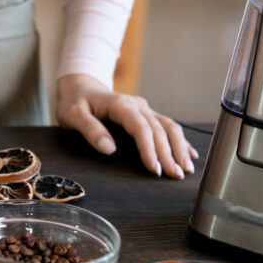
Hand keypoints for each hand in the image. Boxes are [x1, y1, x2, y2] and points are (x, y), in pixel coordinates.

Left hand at [56, 74, 198, 178]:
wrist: (78, 86)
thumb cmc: (74, 102)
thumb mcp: (72, 115)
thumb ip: (90, 130)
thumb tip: (109, 149)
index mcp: (120, 104)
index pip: (141, 128)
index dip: (149, 149)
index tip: (154, 169)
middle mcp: (137, 105)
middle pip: (159, 130)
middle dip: (169, 154)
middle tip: (176, 176)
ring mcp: (143, 109)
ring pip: (168, 127)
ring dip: (179, 148)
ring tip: (186, 169)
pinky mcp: (145, 114)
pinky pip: (167, 126)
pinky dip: (179, 141)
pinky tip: (189, 154)